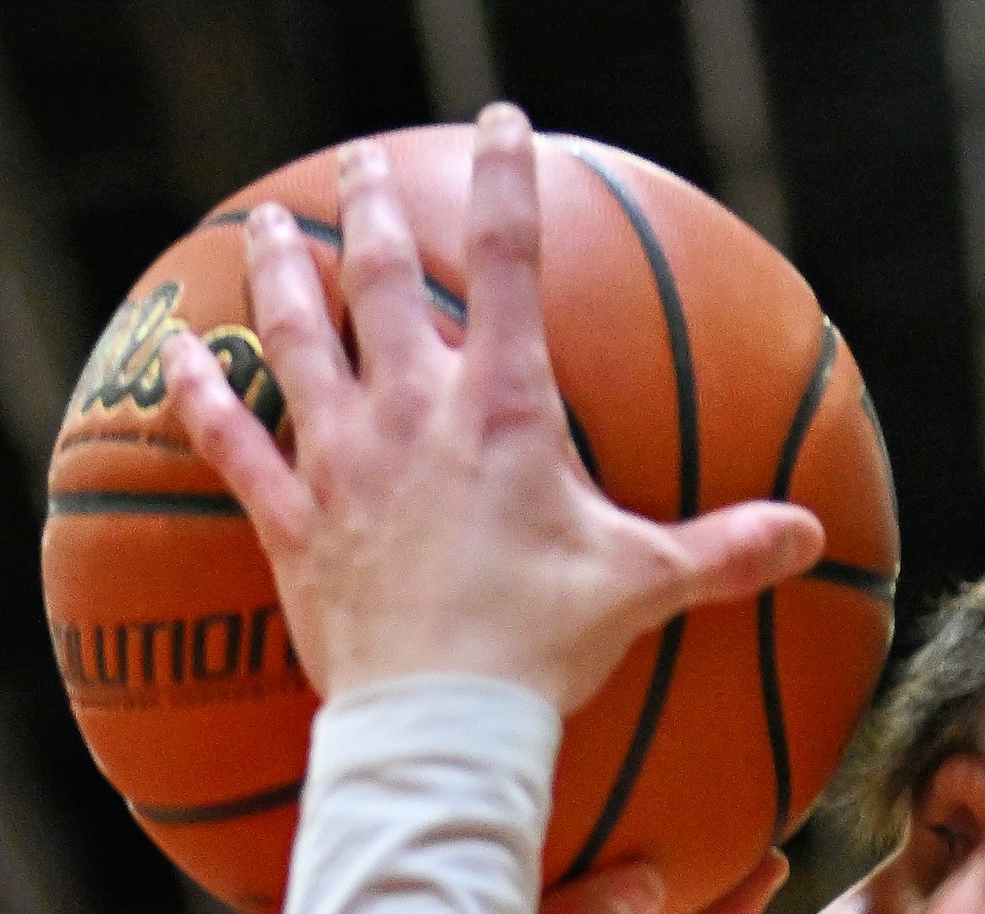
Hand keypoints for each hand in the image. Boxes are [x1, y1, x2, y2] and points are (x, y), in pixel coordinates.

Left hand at [161, 107, 823, 714]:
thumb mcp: (642, 587)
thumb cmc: (541, 649)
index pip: (510, 261)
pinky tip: (172, 358)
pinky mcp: (289, 524)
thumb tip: (812, 537)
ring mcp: (340, 463)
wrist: (440, 721)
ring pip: (299, 339)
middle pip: (386, 281)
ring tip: (275, 226)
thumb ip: (724, 552)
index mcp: (501, 409)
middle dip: (378, 209)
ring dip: (285, 273)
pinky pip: (231, 447)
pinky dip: (199, 400)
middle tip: (365, 164)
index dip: (507, 180)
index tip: (499, 121)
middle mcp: (412, 412)